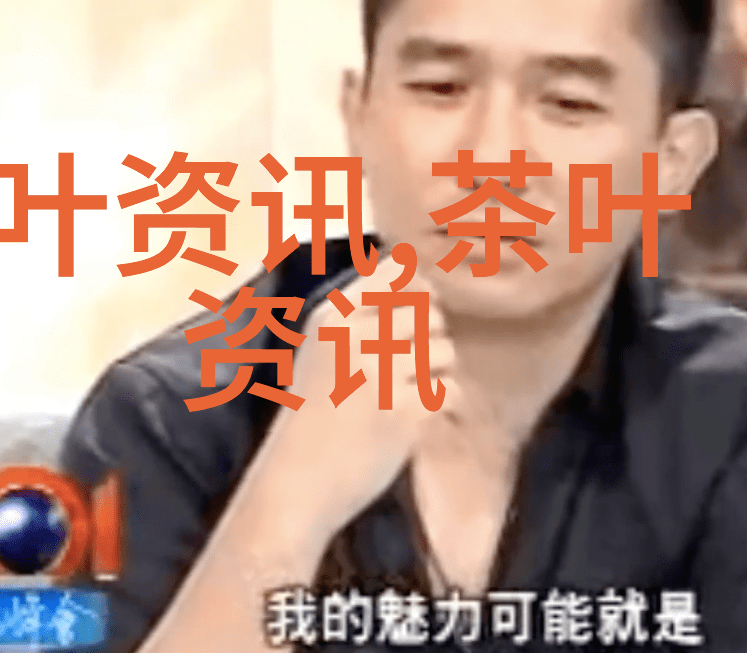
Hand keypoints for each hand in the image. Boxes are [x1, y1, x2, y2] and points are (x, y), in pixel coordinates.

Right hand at [253, 249, 462, 543]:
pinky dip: (441, 403)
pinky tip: (416, 415)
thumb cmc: (310, 415)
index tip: (406, 317)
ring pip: (444, 349)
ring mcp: (381, 374)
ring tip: (409, 393)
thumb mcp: (319, 350)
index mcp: (331, 317)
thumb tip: (407, 265)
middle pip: (428, 310)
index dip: (415, 291)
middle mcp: (356, 337)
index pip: (396, 274)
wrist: (297, 481)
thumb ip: (359, 310)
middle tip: (405, 367)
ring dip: (437, 371)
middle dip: (428, 335)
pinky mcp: (404, 411)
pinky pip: (449, 389)